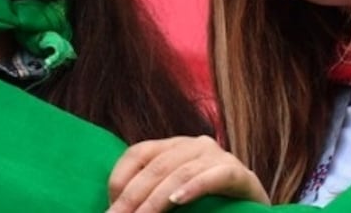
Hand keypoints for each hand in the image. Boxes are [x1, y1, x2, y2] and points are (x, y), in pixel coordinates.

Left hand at [106, 135, 269, 212]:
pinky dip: (195, 187)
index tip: (110, 206)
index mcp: (175, 147)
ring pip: (181, 172)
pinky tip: (178, 200)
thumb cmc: (209, 208)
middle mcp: (196, 145)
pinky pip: (216, 176)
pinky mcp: (241, 174)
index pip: (139, 153)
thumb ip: (150, 197)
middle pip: (156, 166)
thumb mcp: (172, 197)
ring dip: (156, 200)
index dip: (120, 178)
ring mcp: (220, 157)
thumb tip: (113, 210)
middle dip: (132, 196)